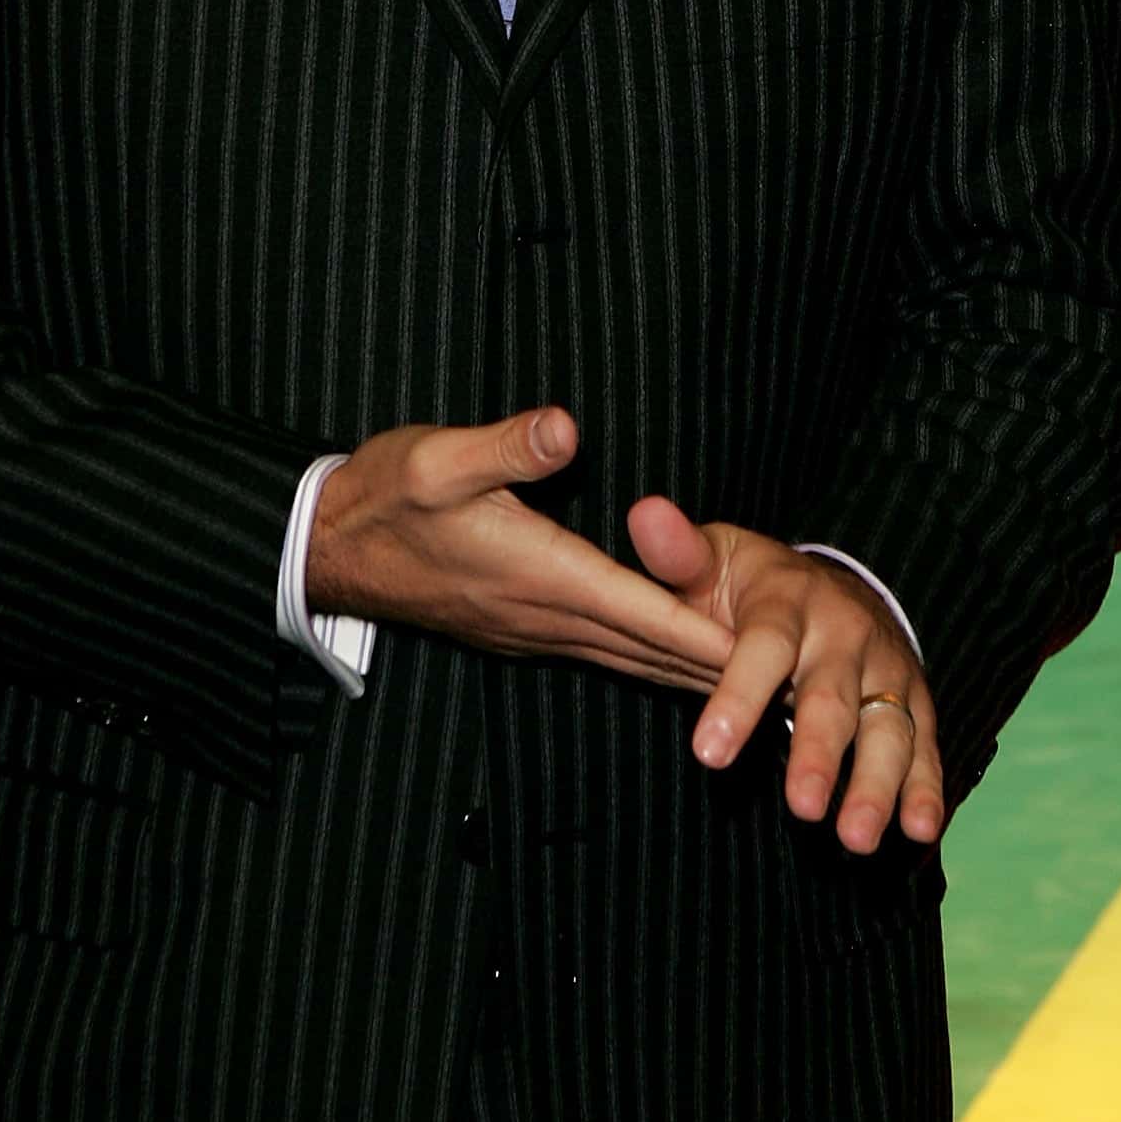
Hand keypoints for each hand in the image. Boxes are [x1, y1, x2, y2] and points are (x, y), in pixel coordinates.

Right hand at [308, 408, 734, 693]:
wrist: (327, 545)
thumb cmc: (385, 493)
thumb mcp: (439, 456)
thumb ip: (505, 446)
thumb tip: (564, 429)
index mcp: (541, 574)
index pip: (645, 611)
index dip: (709, 634)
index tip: (769, 656)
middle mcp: (545, 616)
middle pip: (652, 652)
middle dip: (722, 671)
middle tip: (792, 692)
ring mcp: (532, 631)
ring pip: (630, 661)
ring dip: (689, 674)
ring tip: (753, 686)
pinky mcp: (519, 630)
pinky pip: (603, 655)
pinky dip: (649, 664)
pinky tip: (670, 664)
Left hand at [628, 499, 943, 851]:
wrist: (830, 586)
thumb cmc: (750, 585)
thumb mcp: (712, 561)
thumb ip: (676, 554)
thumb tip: (644, 513)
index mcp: (787, 602)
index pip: (763, 648)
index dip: (739, 698)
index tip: (709, 751)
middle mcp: (844, 636)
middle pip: (831, 699)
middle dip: (818, 754)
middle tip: (801, 807)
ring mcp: (886, 672)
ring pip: (887, 730)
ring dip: (876, 786)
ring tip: (855, 838)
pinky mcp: (913, 705)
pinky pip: (924, 750)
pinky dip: (926, 791)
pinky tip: (919, 832)